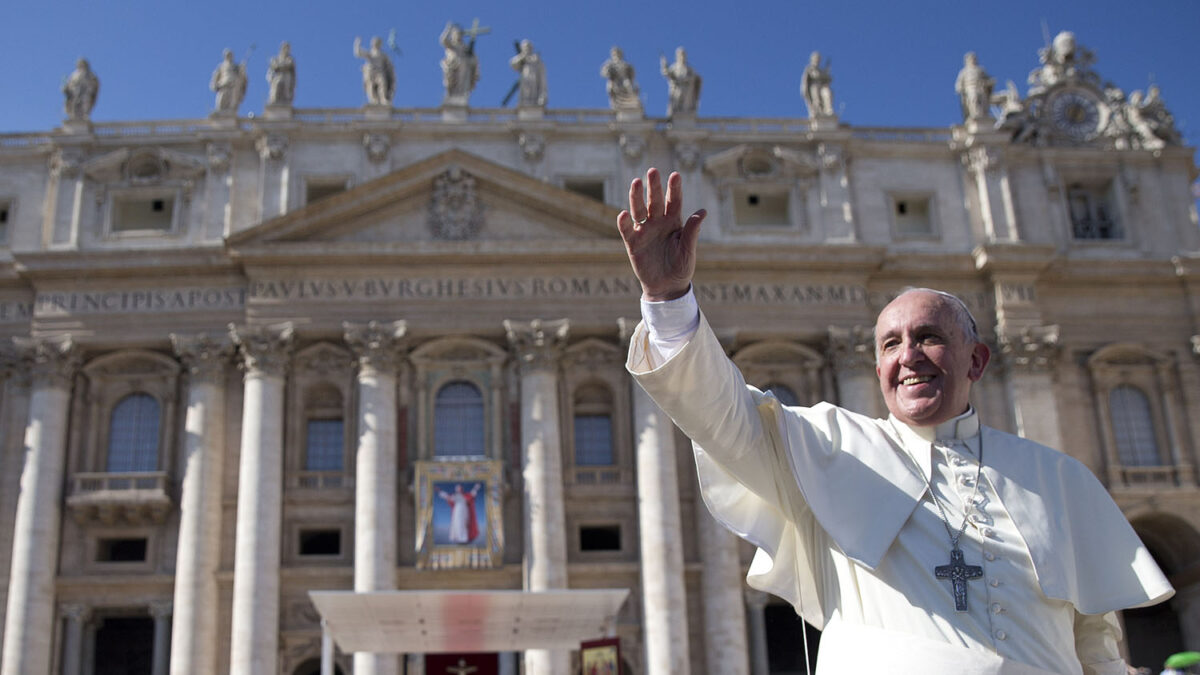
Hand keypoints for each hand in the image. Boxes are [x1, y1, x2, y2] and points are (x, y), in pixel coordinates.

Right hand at [617, 168, 704, 301]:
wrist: (667, 287)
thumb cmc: (681, 267)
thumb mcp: (688, 250)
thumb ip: (692, 231)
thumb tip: (702, 212)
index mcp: (674, 222)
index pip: (674, 202)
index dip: (674, 189)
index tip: (675, 175)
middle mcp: (658, 223)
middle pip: (655, 201)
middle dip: (654, 187)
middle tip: (652, 171)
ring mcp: (644, 231)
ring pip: (639, 210)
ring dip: (636, 197)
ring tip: (635, 182)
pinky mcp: (632, 243)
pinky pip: (627, 230)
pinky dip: (624, 222)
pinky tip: (623, 214)